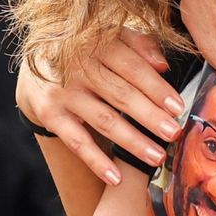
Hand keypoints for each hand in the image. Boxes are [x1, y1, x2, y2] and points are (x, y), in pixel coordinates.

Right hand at [16, 28, 185, 184]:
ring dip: (132, 142)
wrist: (36, 65)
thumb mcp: (111, 38)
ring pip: (104, 120)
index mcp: (98, 44)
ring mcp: (63, 93)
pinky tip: (116, 177)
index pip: (133, 68)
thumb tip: (163, 65)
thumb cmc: (87, 50)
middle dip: (151, 117)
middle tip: (174, 133)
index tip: (179, 108)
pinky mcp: (50, 115)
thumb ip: (139, 45)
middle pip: (121, 95)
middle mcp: (78, 67)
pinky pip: (76, 142)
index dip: (157, 89)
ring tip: (156, 157)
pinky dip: (96, 161)